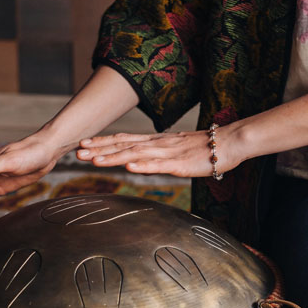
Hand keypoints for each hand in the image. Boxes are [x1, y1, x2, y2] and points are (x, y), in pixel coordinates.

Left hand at [76, 128, 237, 176]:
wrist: (229, 142)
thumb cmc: (206, 149)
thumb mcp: (177, 151)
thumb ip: (159, 156)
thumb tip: (142, 161)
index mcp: (157, 142)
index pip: (124, 140)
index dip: (103, 142)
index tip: (84, 145)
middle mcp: (158, 144)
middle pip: (124, 146)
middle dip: (100, 149)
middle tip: (78, 152)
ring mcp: (168, 153)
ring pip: (136, 154)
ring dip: (114, 157)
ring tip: (95, 161)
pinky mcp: (180, 164)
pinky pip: (159, 165)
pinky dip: (143, 166)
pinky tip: (129, 167)